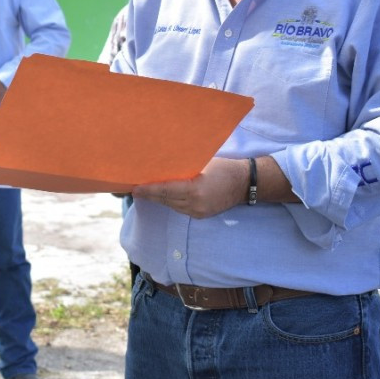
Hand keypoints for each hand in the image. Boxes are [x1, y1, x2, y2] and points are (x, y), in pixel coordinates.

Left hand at [131, 157, 247, 218]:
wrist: (245, 183)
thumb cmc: (223, 167)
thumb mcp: (202, 163)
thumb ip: (182, 167)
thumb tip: (161, 165)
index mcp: (195, 190)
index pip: (165, 190)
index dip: (148, 190)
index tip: (134, 188)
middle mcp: (195, 204)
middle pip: (165, 200)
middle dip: (149, 194)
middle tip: (134, 188)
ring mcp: (198, 212)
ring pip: (171, 205)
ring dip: (158, 198)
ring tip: (144, 190)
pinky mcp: (200, 215)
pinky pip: (179, 208)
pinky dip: (170, 201)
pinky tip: (161, 195)